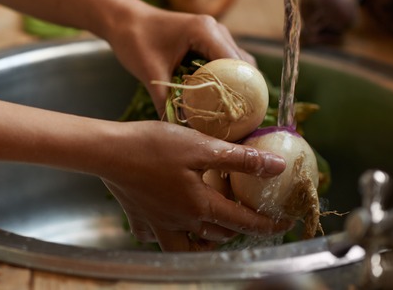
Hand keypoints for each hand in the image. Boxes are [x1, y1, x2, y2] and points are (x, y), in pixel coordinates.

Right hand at [101, 121, 289, 250]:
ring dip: (204, 242)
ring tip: (212, 230)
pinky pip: (154, 236)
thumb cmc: (153, 146)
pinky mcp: (138, 217)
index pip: (244, 221)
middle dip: (238, 230)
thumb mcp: (202, 146)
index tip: (285, 222)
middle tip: (248, 217)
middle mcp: (182, 221)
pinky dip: (164, 234)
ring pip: (186, 247)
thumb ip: (240, 159)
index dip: (268, 223)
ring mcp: (158, 223)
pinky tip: (166, 222)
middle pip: (219, 235)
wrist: (108, 151)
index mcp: (201, 205)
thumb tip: (277, 166)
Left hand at [104, 5, 254, 115]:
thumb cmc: (135, 40)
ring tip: (228, 111)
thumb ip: (164, 102)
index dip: (240, 91)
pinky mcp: (207, 41)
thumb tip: (175, 131)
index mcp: (205, 32)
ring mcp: (214, 34)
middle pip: (242, 66)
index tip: (237, 116)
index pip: (235, 65)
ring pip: (236, 64)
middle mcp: (216, 30)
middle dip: (241, 91)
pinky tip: (215, 99)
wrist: (124, 20)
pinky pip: (224, 62)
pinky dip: (223, 79)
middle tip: (236, 118)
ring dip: (233, 85)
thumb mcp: (149, 73)